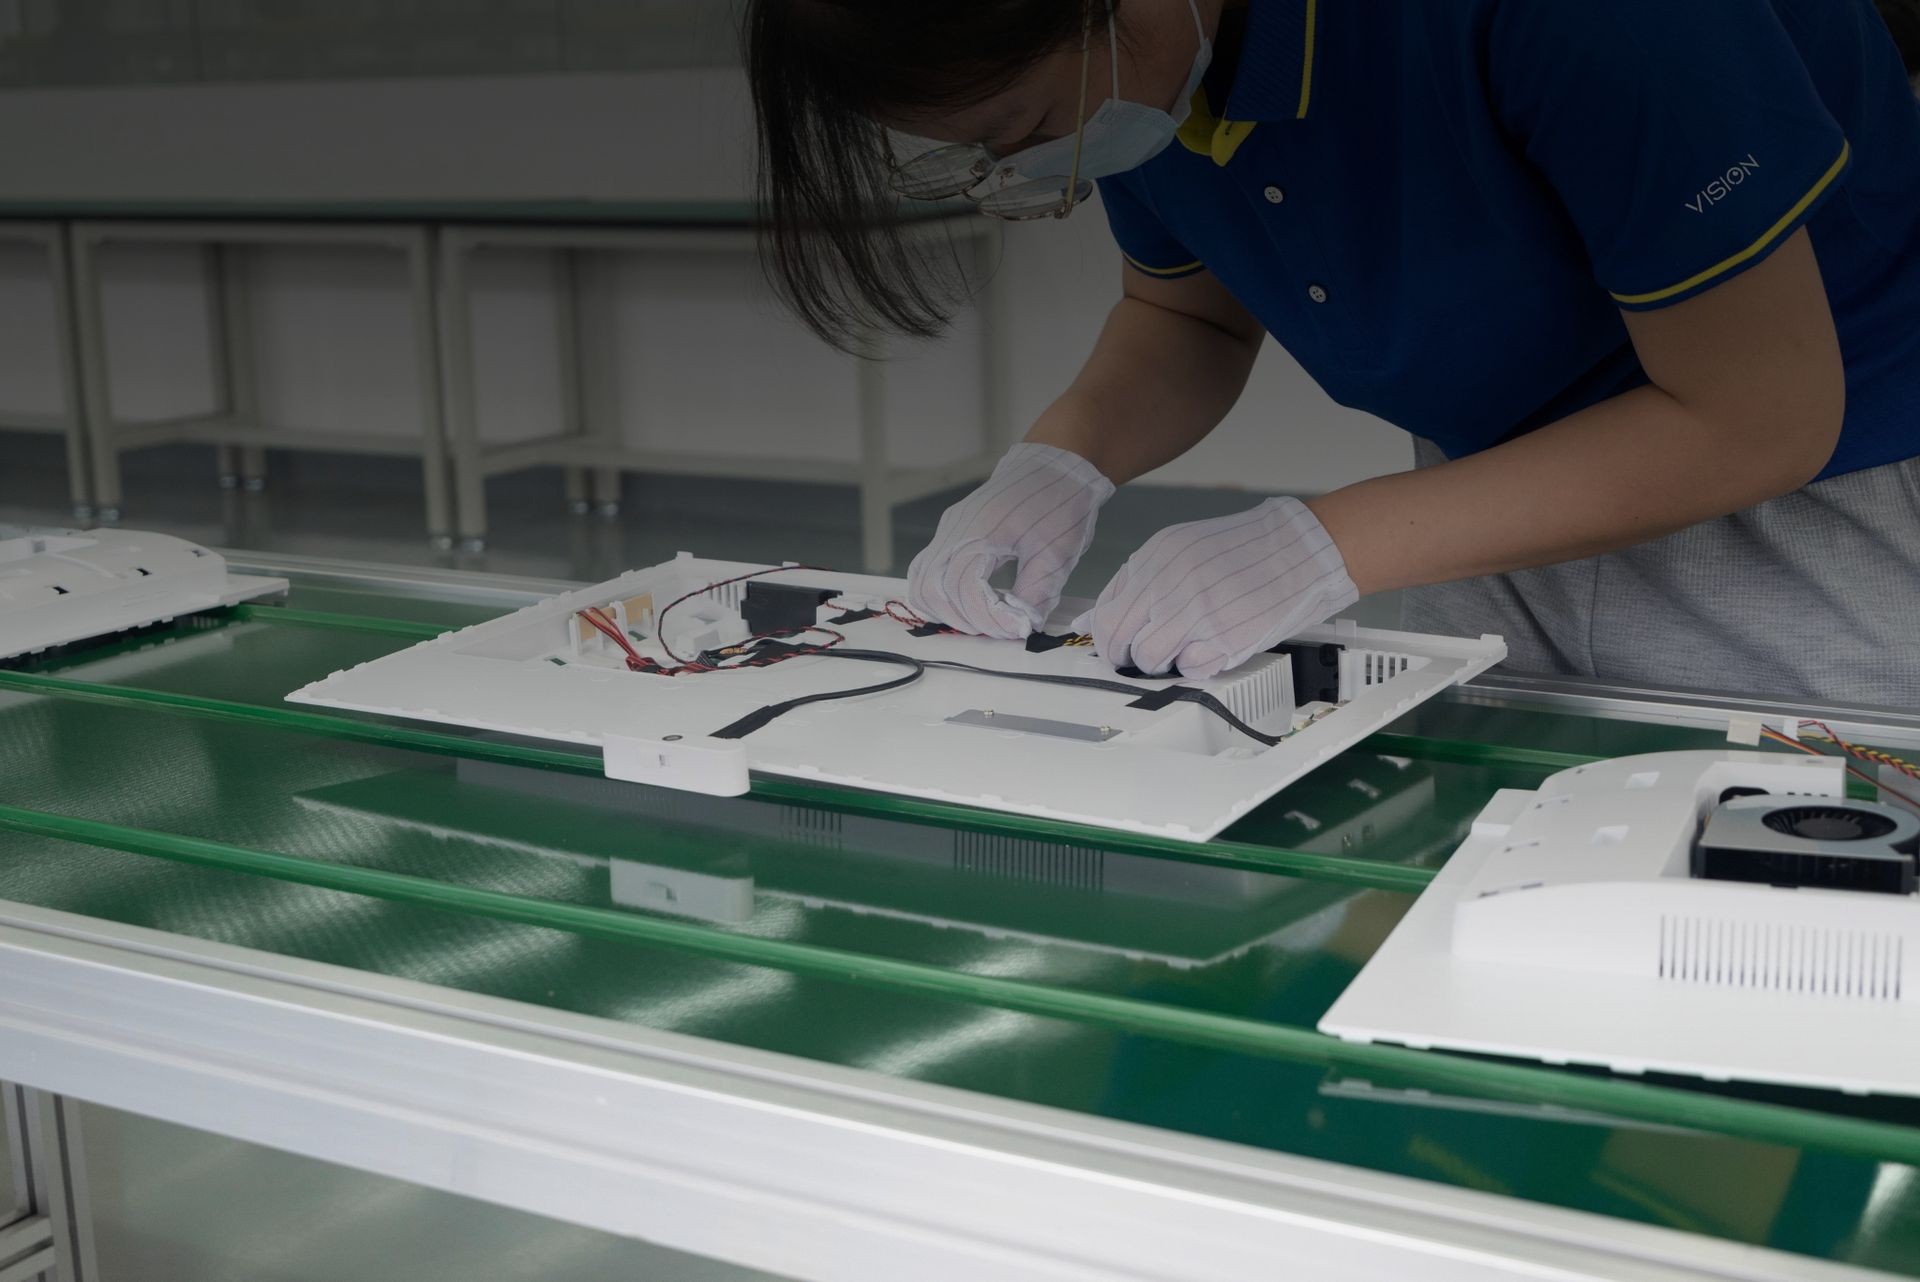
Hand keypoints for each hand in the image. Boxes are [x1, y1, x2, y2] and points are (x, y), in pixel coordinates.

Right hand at [908, 443, 1115, 637]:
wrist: (1055, 466)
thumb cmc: (1058, 503)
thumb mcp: (1056, 553)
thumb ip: (1036, 593)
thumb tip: (1020, 626)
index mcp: (981, 532)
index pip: (966, 590)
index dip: (989, 618)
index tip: (1018, 628)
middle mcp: (955, 530)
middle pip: (934, 590)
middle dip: (967, 620)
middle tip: (1001, 628)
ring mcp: (948, 530)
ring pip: (922, 582)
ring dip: (947, 611)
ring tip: (985, 620)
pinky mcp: (950, 532)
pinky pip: (926, 569)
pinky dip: (939, 594)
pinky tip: (969, 603)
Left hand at [1074, 497, 1358, 678]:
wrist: (1302, 549)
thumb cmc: (1247, 550)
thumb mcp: (1184, 548)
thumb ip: (1142, 580)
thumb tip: (1101, 619)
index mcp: (1156, 557)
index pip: (1107, 609)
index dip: (1106, 635)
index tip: (1114, 645)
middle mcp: (1169, 584)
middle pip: (1119, 638)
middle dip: (1124, 656)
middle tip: (1137, 660)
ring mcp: (1196, 613)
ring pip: (1149, 659)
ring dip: (1159, 663)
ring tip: (1179, 650)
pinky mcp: (1224, 639)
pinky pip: (1189, 668)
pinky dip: (1194, 666)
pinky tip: (1209, 649)